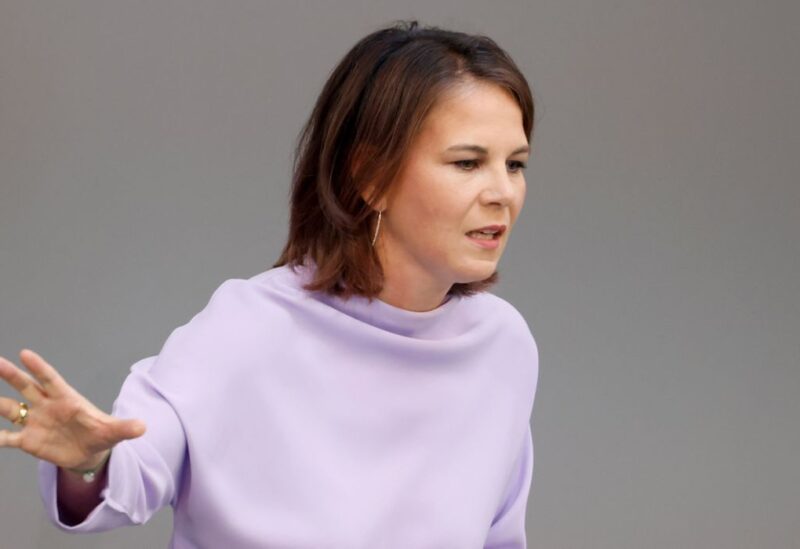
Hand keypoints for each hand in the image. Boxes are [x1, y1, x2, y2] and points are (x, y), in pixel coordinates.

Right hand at [0, 349, 145, 469]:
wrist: (90, 452)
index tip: (25, 353)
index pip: (50, 379)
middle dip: (10, 374)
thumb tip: (143, 427)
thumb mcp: (114, 432)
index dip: (39, 367)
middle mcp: (46, 406)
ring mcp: (34, 421)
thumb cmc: (100, 434)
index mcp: (66, 399)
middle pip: (25, 387)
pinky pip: (7, 437)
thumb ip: (125, 428)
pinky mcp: (27, 440)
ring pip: (9, 409)